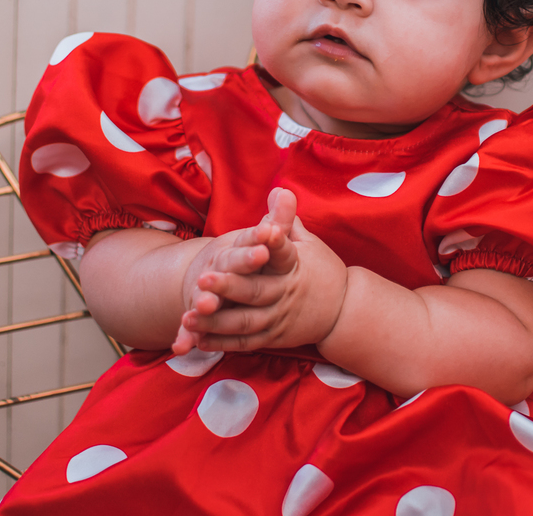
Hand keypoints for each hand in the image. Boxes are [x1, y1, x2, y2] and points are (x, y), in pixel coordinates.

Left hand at [176, 188, 348, 352]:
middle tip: (203, 279)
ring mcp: (278, 318)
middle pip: (255, 291)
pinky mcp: (272, 337)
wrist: (343, 312)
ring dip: (215, 320)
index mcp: (293, 266)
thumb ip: (286, 219)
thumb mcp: (308, 243)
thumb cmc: (319, 270)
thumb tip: (280, 190)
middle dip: (228, 286)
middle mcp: (284, 294)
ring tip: (188, 315)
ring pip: (244, 322)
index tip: (263, 231)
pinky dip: (221, 343)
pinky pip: (243, 342)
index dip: (273, 240)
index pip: (283, 252)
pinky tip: (197, 338)